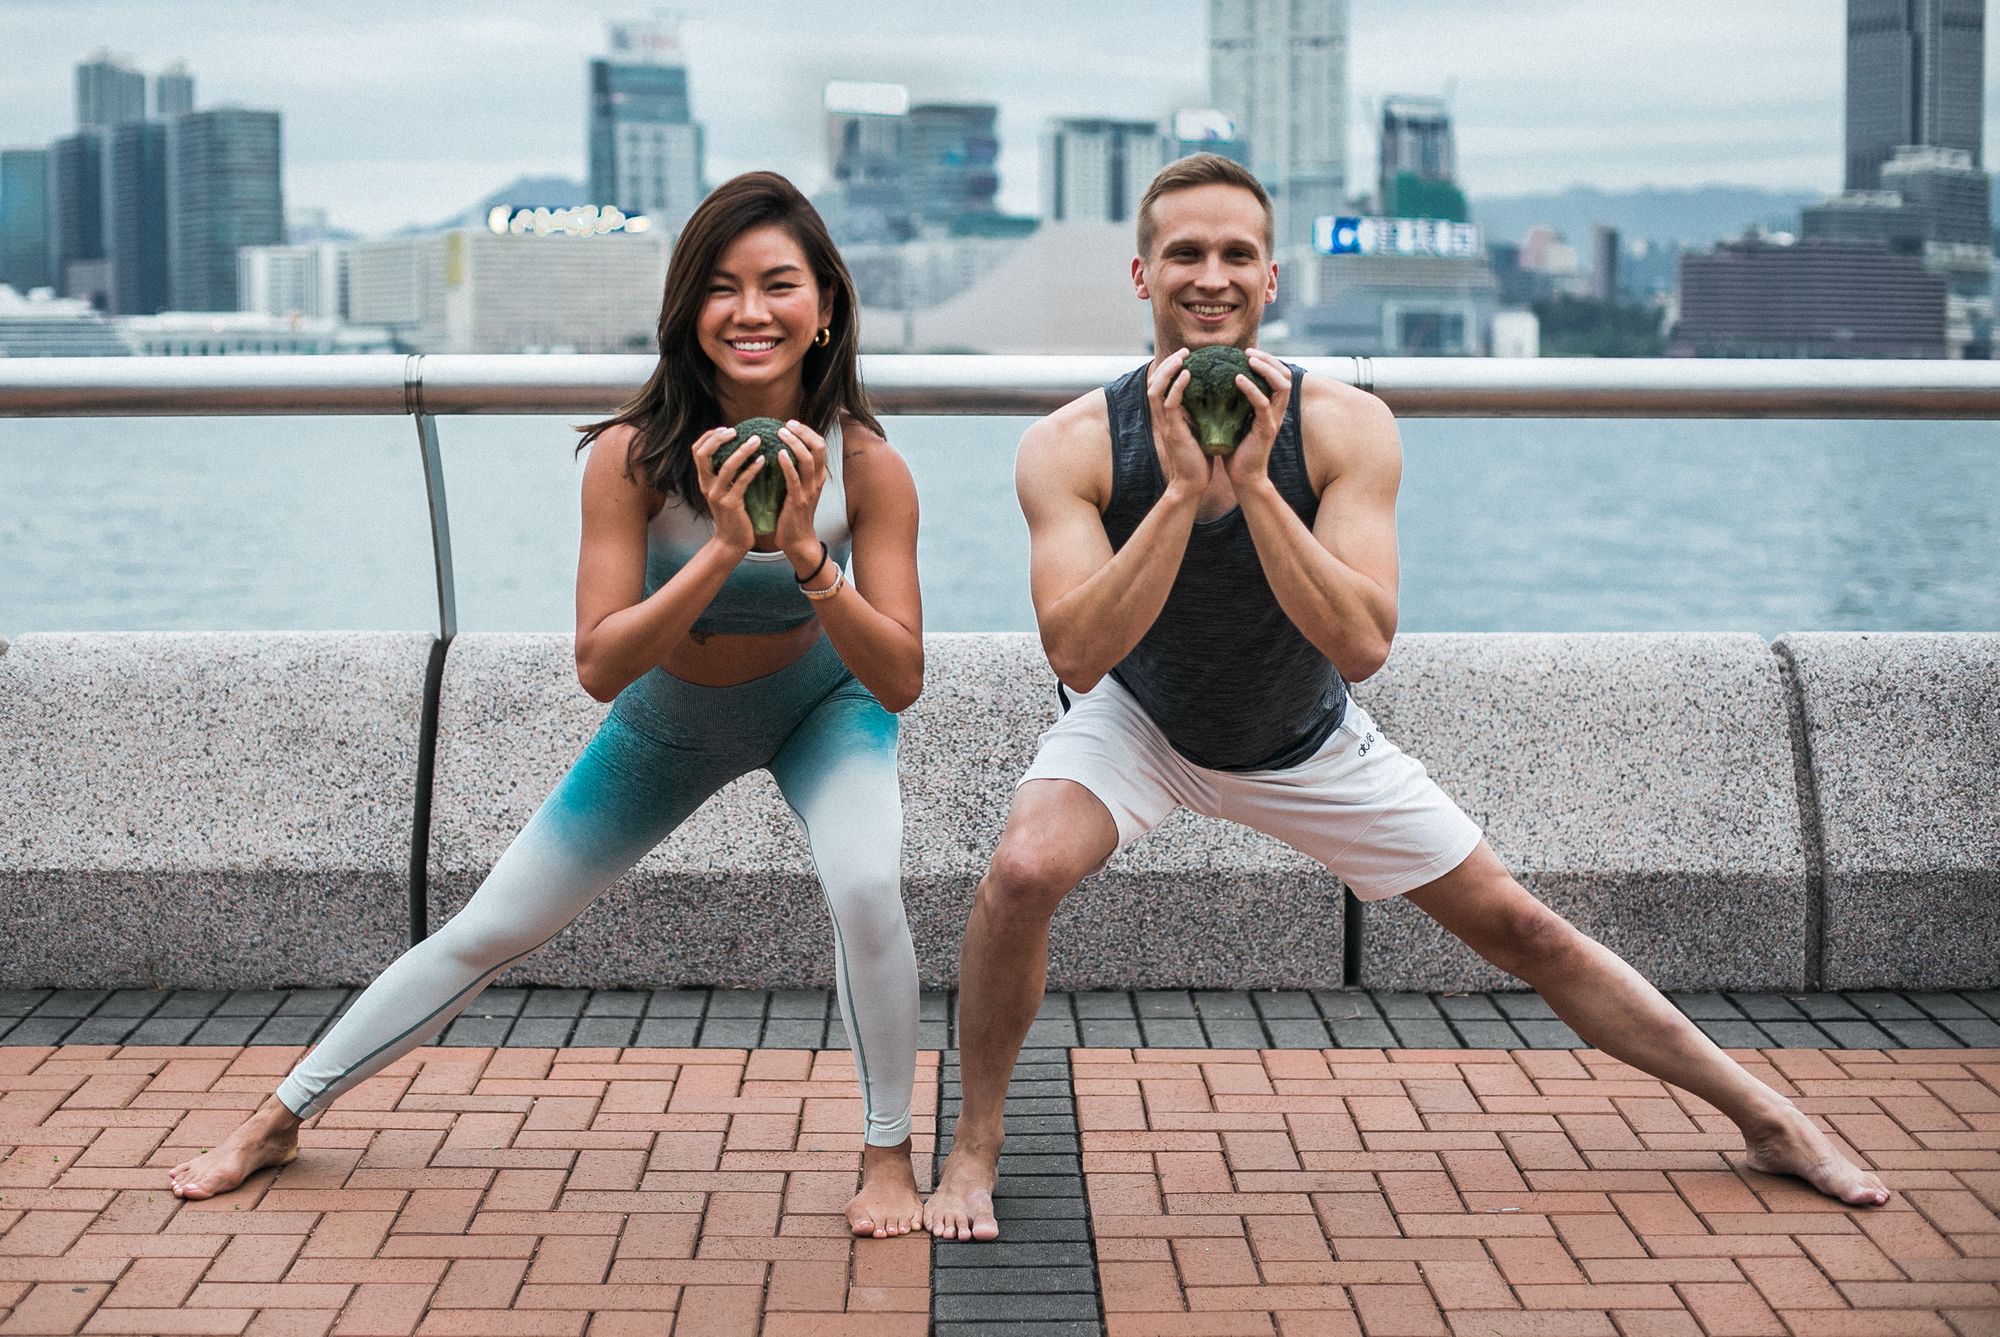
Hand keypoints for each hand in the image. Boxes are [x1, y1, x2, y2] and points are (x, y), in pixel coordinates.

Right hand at [692, 425, 762, 555]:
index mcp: (704, 480)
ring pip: (726, 466)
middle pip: (703, 453)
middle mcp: (706, 485)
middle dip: (718, 438)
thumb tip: (740, 448)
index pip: (697, 450)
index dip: (710, 436)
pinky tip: (763, 460)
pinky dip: (752, 469)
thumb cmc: (734, 513)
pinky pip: (742, 482)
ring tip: (757, 440)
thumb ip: (727, 472)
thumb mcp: (725, 490)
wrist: (732, 541)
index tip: (727, 429)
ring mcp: (717, 495)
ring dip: (742, 450)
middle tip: (737, 431)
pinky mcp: (730, 504)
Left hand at [771, 420, 830, 570]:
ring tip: (780, 433)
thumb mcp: (798, 488)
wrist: (798, 540)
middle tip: (786, 424)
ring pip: (807, 459)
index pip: (819, 445)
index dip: (807, 431)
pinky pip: (794, 478)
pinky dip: (787, 464)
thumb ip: (793, 470)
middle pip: (818, 447)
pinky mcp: (798, 500)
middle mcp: (817, 480)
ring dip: (794, 443)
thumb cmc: (793, 513)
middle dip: (803, 432)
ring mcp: (810, 490)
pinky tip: (778, 454)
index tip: (791, 423)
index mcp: (818, 475)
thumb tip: (779, 449)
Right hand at [1144, 347, 1212, 497]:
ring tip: (1182, 356)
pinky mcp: (1173, 430)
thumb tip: (1214, 399)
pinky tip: (1187, 373)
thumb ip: (1199, 415)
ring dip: (1168, 369)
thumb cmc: (1198, 461)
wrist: (1192, 484)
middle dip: (1167, 363)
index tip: (1185, 357)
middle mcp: (1163, 418)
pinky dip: (1177, 386)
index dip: (1170, 369)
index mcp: (1168, 417)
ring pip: (1156, 388)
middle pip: (1154, 382)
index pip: (1161, 386)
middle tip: (1185, 351)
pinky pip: (1170, 402)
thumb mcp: (1198, 431)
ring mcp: (1166, 424)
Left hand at [1222, 349, 1292, 490]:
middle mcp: (1277, 411)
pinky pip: (1263, 404)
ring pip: (1281, 385)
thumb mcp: (1234, 419)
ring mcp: (1273, 419)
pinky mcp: (1266, 429)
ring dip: (1266, 368)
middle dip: (1269, 359)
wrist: (1243, 477)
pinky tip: (1238, 379)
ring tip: (1249, 358)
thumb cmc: (1235, 449)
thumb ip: (1232, 402)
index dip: (1268, 361)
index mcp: (1271, 407)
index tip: (1249, 352)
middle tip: (1249, 351)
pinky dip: (1252, 389)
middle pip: (1285, 376)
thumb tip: (1212, 383)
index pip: (1278, 376)